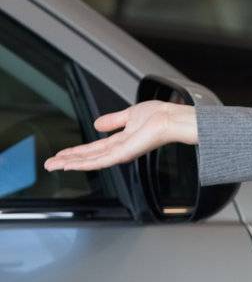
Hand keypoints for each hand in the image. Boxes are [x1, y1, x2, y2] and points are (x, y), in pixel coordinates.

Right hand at [44, 100, 197, 171]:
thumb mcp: (129, 115)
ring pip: (90, 161)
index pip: (93, 149)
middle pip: (88, 157)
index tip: (60, 154)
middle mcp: (119, 149)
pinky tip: (71, 164)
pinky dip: (85, 163)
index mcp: (120, 140)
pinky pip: (101, 160)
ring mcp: (121, 153)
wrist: (172, 119)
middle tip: (49, 164)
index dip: (75, 152)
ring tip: (54, 165)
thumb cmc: (159, 116)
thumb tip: (97, 124)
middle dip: (67, 160)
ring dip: (70, 163)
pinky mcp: (124, 154)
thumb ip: (112, 121)